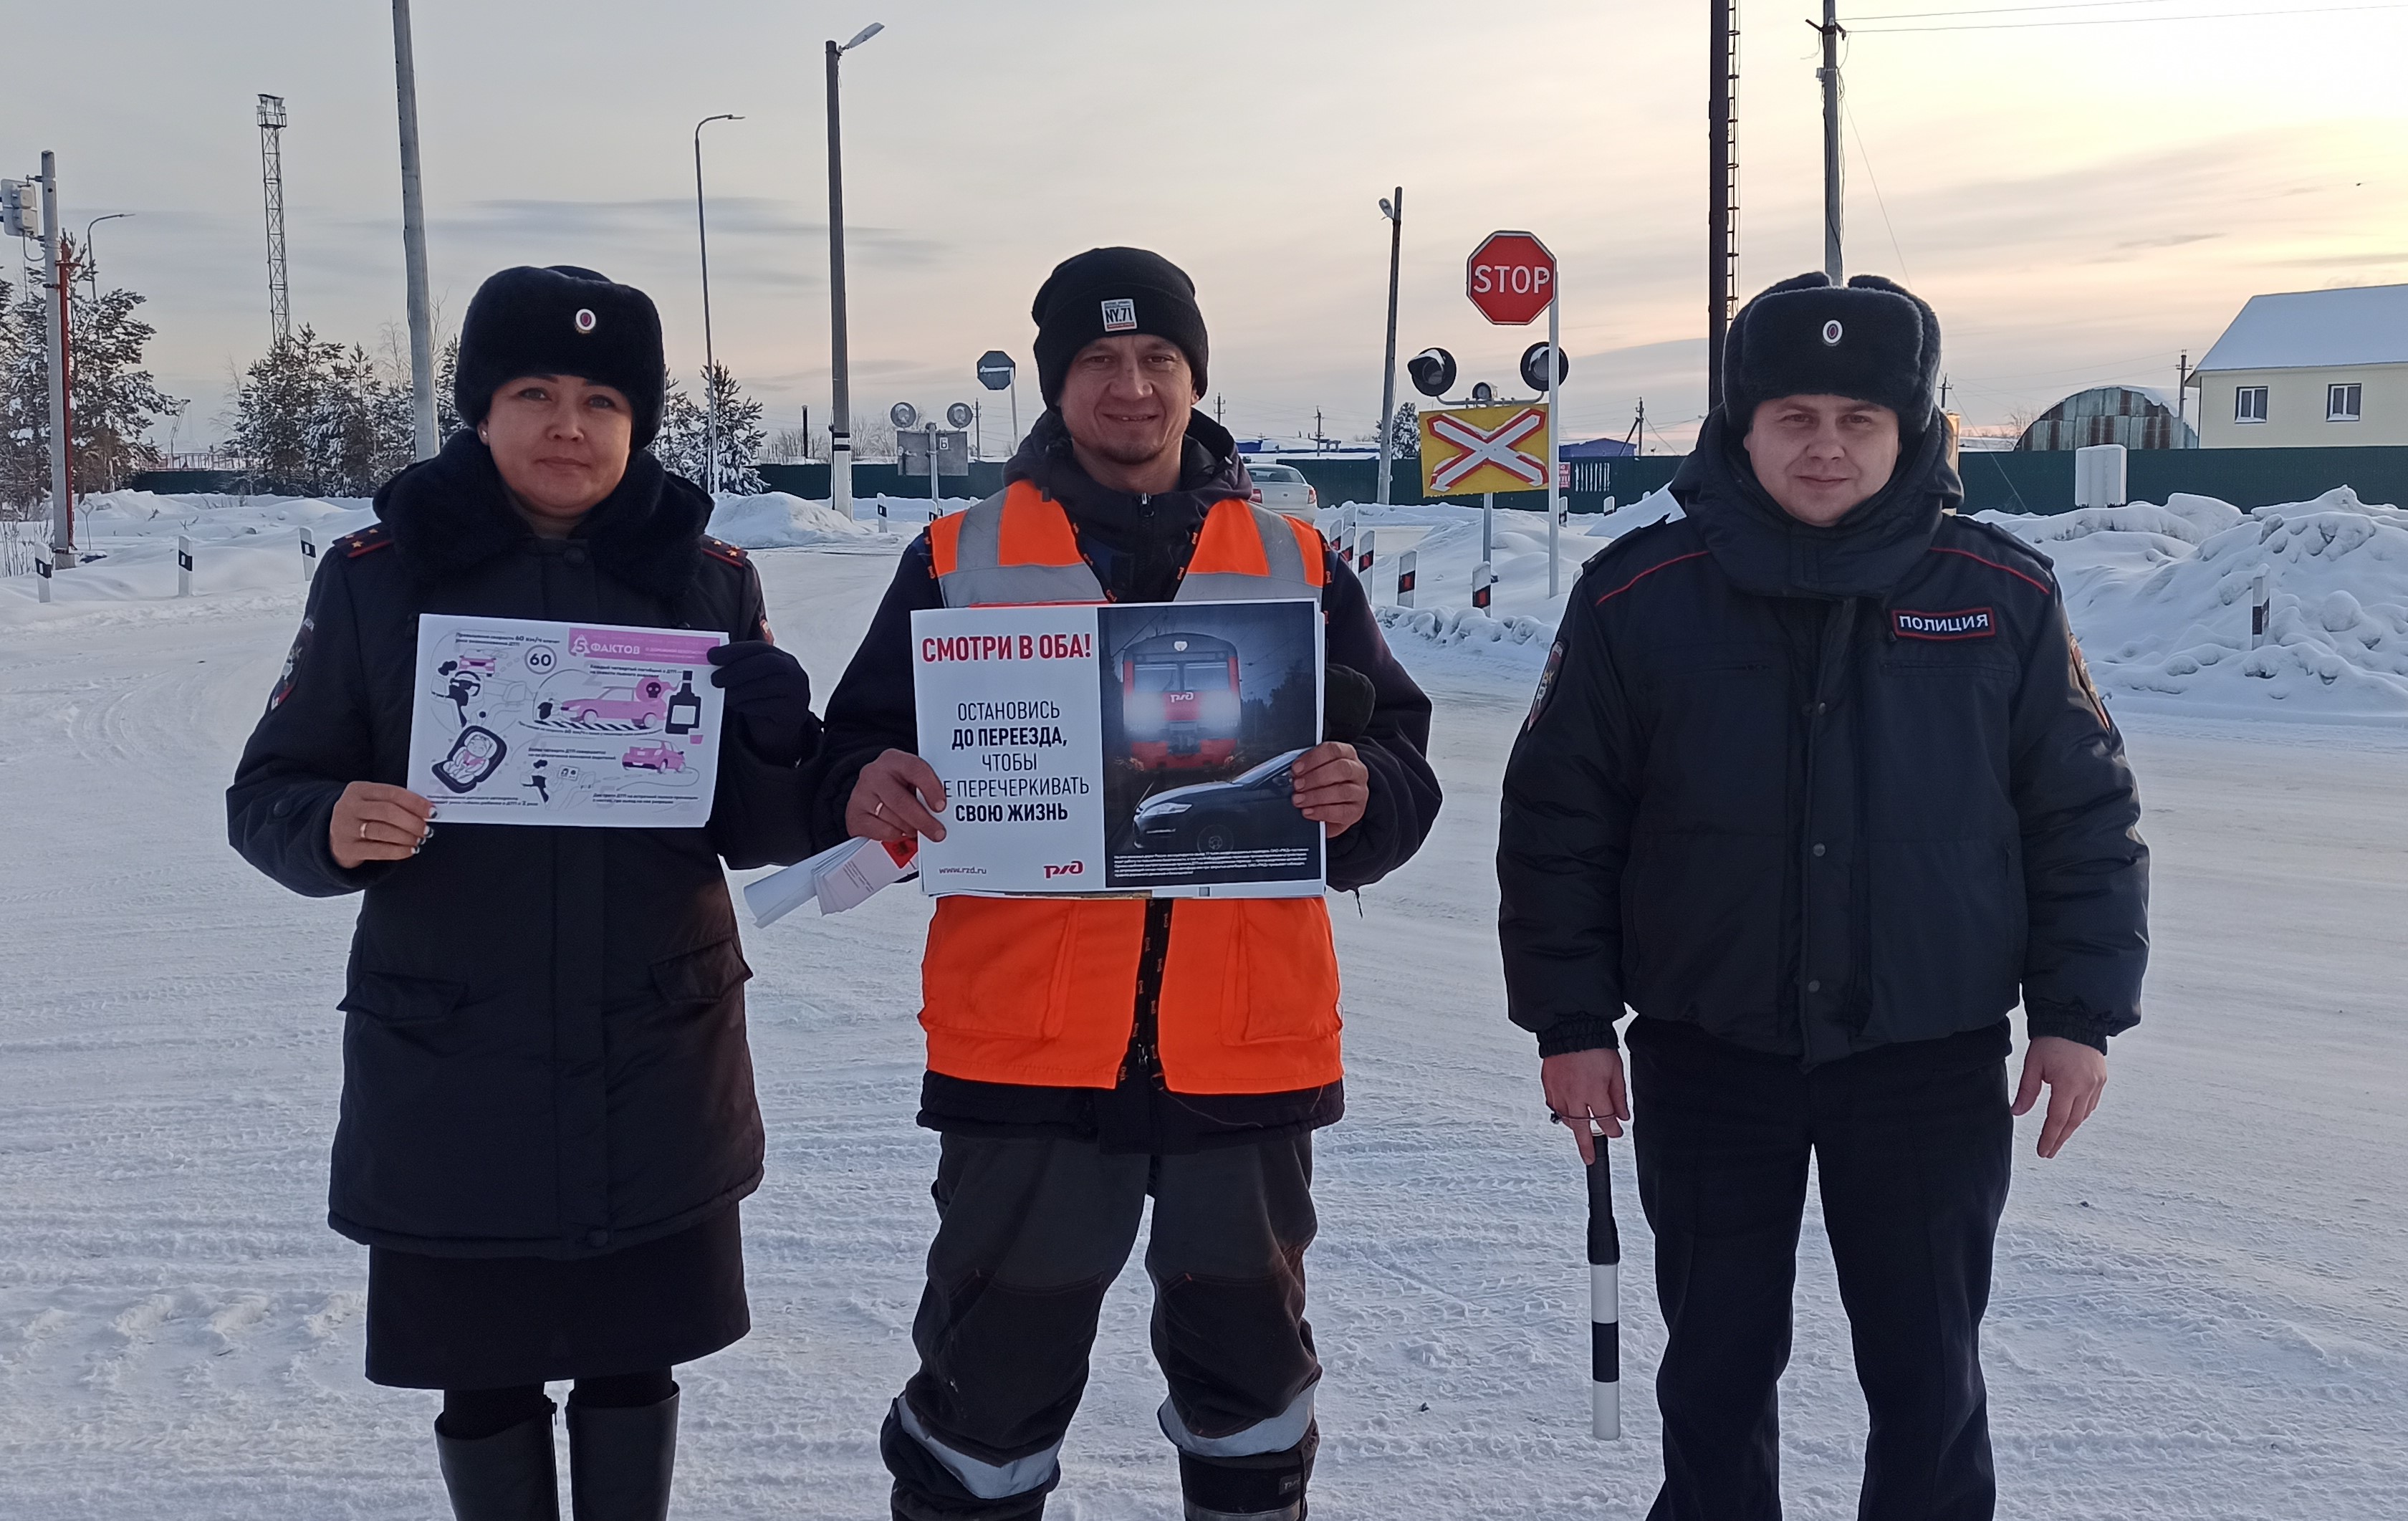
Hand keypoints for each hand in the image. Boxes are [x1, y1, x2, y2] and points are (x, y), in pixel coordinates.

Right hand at [330, 782, 433, 869]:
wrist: (333, 838)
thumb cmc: (362, 818)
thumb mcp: (372, 803)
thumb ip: (395, 803)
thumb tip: (426, 812)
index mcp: (359, 790)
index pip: (392, 793)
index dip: (415, 803)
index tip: (432, 811)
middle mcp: (349, 806)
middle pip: (387, 811)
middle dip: (412, 821)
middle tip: (426, 829)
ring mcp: (345, 828)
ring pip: (382, 831)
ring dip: (406, 836)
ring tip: (419, 839)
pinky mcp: (346, 848)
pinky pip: (377, 850)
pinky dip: (398, 851)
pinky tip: (410, 850)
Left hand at [708, 640, 816, 765]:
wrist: (780, 730)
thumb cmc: (761, 700)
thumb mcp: (751, 681)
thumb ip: (738, 669)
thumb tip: (713, 663)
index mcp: (782, 658)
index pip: (759, 648)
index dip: (734, 650)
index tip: (712, 656)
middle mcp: (794, 671)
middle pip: (766, 663)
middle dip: (737, 670)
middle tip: (715, 679)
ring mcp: (797, 692)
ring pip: (767, 685)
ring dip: (740, 690)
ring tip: (724, 696)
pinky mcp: (793, 712)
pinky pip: (769, 706)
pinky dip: (749, 705)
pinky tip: (737, 706)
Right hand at [848, 749, 947, 843]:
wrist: (868, 793)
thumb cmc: (897, 786)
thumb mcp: (910, 780)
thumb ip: (925, 788)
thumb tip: (944, 810)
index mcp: (893, 760)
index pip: (915, 769)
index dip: (931, 789)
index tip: (941, 806)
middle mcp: (874, 774)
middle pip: (902, 801)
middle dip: (923, 820)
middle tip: (937, 832)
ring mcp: (861, 794)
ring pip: (892, 819)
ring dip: (910, 829)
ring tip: (917, 831)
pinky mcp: (854, 815)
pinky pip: (881, 831)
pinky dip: (895, 835)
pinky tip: (899, 831)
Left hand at [1289, 740, 1368, 836]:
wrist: (1340, 804)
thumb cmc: (1325, 783)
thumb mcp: (1317, 770)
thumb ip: (1307, 768)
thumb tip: (1291, 774)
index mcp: (1347, 754)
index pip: (1333, 750)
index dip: (1313, 758)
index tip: (1296, 768)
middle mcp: (1357, 771)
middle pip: (1341, 769)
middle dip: (1315, 777)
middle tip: (1297, 785)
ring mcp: (1359, 792)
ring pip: (1341, 791)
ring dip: (1316, 796)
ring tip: (1299, 800)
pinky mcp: (1357, 811)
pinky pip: (1341, 812)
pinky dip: (1322, 812)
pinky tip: (1309, 811)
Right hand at [1541, 1047, 1629, 1164]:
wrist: (1570, 1028)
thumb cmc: (1594, 1045)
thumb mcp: (1615, 1070)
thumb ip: (1619, 1095)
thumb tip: (1624, 1115)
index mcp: (1594, 1091)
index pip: (1605, 1121)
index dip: (1613, 1130)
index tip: (1617, 1132)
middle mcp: (1574, 1095)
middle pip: (1582, 1129)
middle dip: (1588, 1147)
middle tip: (1590, 1159)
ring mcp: (1559, 1091)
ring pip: (1566, 1120)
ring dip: (1575, 1129)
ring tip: (1581, 1135)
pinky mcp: (1548, 1085)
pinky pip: (1554, 1107)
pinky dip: (1562, 1114)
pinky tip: (1568, 1115)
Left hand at [2013, 1035, 2107, 1158]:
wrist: (2075, 1019)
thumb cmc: (2050, 1040)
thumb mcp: (2033, 1064)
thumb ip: (2027, 1091)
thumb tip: (2016, 1112)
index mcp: (2068, 1084)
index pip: (2058, 1119)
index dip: (2049, 1138)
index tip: (2042, 1151)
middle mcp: (2087, 1086)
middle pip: (2073, 1122)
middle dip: (2060, 1138)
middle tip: (2049, 1152)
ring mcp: (2097, 1083)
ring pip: (2084, 1114)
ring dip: (2070, 1128)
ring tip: (2057, 1138)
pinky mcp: (2102, 1078)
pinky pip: (2092, 1104)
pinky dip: (2081, 1114)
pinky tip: (2072, 1120)